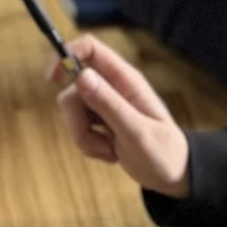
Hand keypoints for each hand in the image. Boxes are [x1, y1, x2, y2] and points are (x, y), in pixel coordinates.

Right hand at [49, 36, 190, 196]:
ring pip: (72, 110)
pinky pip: (78, 128)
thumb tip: (80, 76)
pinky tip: (111, 154)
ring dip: (84, 137)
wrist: (174, 176)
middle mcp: (112, 87)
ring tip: (111, 150)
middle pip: (73, 87)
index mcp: (125, 80)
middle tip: (96, 139)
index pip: (90, 49)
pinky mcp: (100, 123)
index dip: (67, 55)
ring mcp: (105, 105)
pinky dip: (89, 145)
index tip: (52, 78)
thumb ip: (109, 104)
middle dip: (76, 118)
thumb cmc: (163, 152)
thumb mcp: (136, 131)